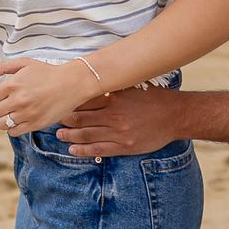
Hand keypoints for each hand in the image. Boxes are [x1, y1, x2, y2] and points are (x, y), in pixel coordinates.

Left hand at [0, 58, 94, 135]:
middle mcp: (18, 100)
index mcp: (12, 84)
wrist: (72, 83)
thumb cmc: (48, 72)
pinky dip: (14, 128)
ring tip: (13, 113)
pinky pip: (14, 132)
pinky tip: (21, 119)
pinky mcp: (36, 124)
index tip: (0, 97)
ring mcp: (27, 114)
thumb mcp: (25, 63)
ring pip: (2, 124)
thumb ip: (3, 67)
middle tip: (7, 105)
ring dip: (5, 120)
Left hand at [54, 88, 181, 157]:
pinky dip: (83, 150)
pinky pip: (99, 150)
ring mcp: (118, 133)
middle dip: (65, 119)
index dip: (69, 103)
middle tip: (53, 118)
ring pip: (86, 135)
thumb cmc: (154, 99)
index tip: (58, 103)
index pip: (85, 101)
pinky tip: (72, 149)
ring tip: (59, 134)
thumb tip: (93, 78)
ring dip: (70, 135)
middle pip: (81, 118)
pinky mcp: (124, 147)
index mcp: (115, 99)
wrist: (175, 115)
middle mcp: (114, 116)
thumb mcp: (132, 87)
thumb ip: (113, 86)